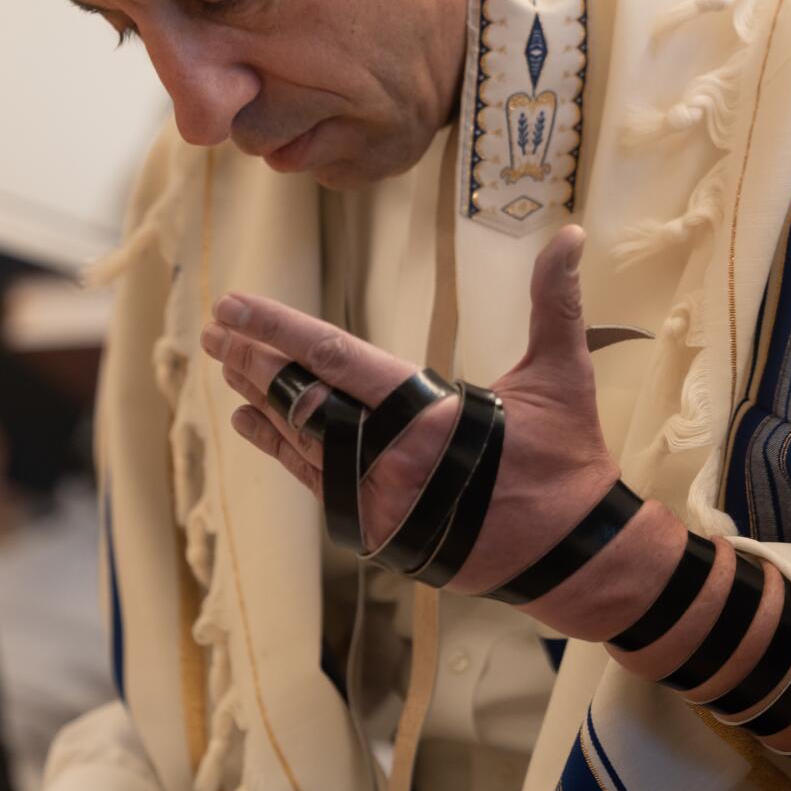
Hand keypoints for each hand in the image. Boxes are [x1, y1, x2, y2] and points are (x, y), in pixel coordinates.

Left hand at [199, 226, 628, 615]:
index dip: (279, 328)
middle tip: (215, 330)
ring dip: (261, 398)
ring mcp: (380, 498)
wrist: (575, 555)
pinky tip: (251, 421)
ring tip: (226, 363)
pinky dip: (279, 448)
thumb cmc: (568, 459)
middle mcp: (393, 457)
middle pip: (304, 398)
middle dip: (255, 359)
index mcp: (431, 413)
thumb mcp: (563, 373)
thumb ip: (555, 301)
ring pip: (303, 440)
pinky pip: (315, 482)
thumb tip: (572, 235)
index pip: (336, 358)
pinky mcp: (377, 529)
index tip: (235, 305)